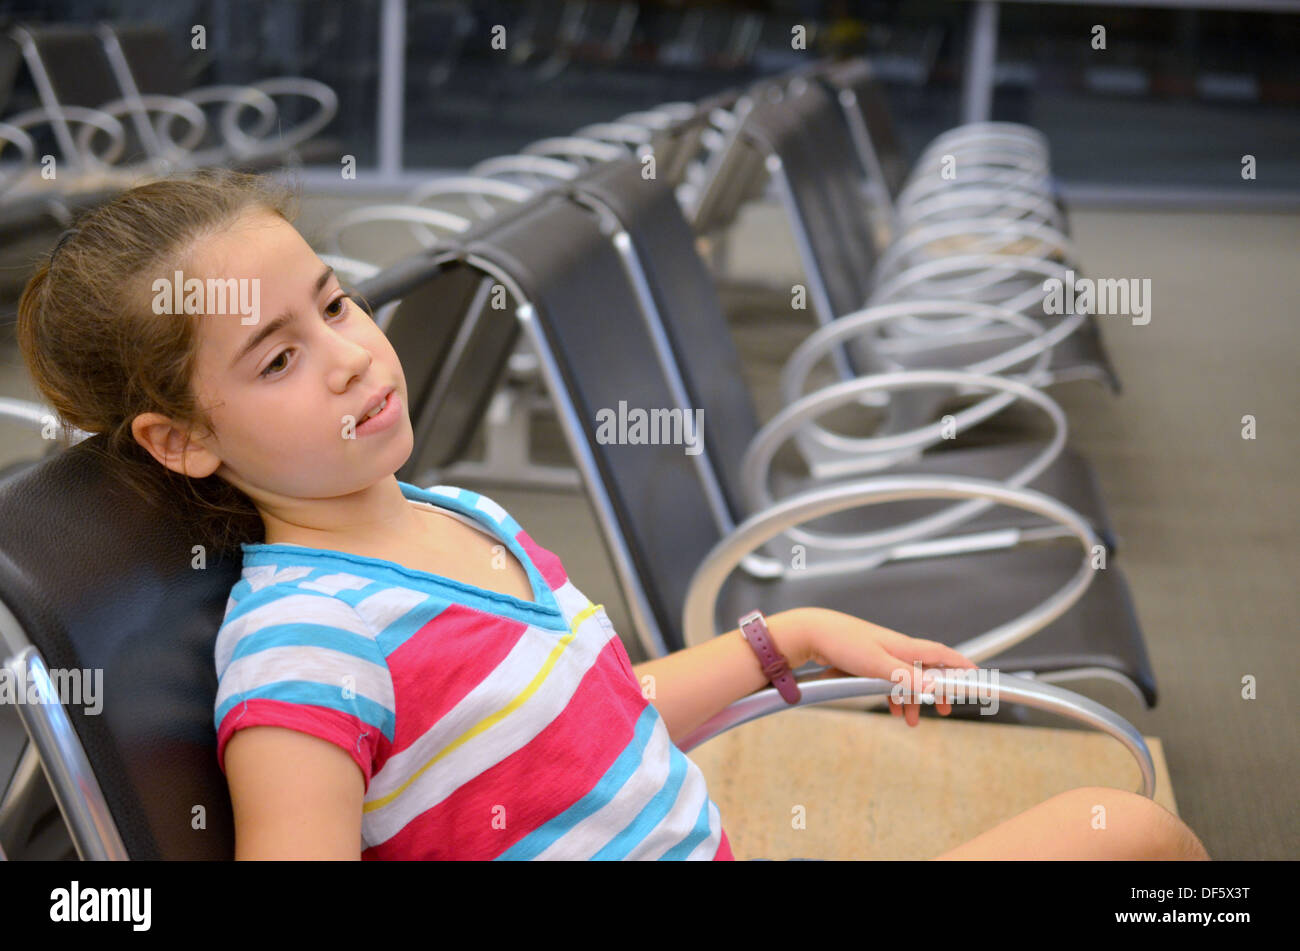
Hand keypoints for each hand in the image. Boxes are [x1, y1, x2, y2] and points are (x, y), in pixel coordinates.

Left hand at [795, 608, 978, 726]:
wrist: (811, 633)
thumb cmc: (842, 643)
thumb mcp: (877, 664)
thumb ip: (906, 676)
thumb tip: (935, 686)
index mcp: (903, 647)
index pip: (941, 654)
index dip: (961, 665)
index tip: (977, 676)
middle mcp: (895, 649)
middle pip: (925, 670)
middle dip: (937, 690)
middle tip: (945, 710)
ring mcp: (880, 655)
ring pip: (905, 680)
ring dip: (911, 700)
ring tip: (912, 721)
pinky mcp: (865, 661)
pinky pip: (887, 682)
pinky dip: (892, 697)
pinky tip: (892, 710)